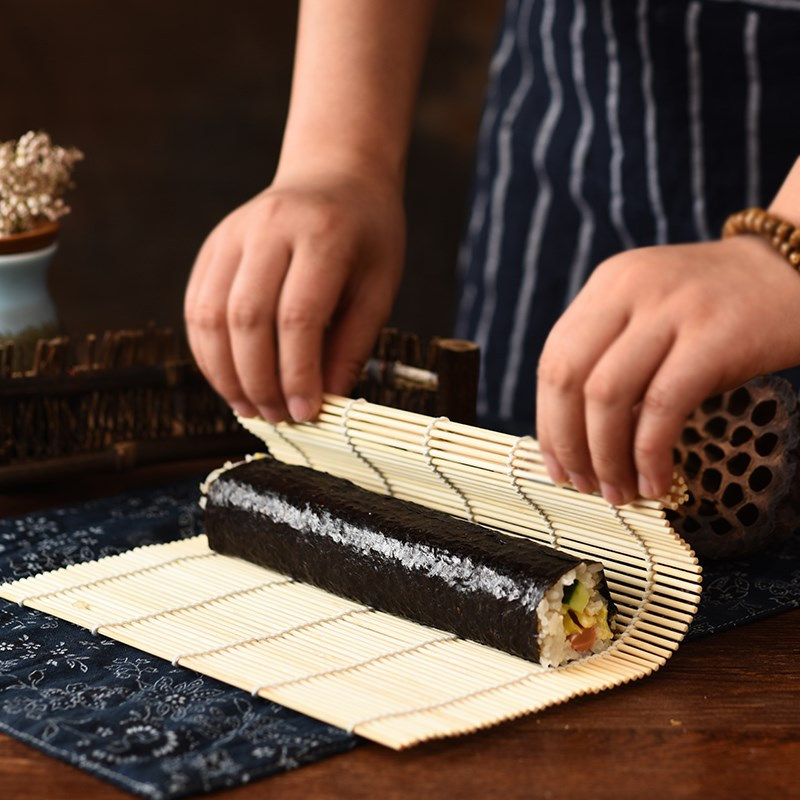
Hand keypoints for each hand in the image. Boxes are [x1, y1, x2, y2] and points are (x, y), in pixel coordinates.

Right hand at [184, 165, 404, 421]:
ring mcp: (233, 233)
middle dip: (258, 380)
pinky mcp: (213, 245)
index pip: (299, 317)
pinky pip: (196, 307)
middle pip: (247, 318)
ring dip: (225, 374)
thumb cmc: (368, 236)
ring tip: (251, 408)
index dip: (297, 373)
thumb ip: (352, 345)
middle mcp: (270, 227)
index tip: (305, 412)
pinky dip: (207, 352)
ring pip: (210, 315)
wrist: (335, 175)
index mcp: (323, 234)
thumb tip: (323, 403)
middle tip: (276, 417)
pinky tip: (229, 379)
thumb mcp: (379, 287)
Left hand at [536, 235, 799, 504]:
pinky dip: (649, 454)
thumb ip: (612, 354)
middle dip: (567, 442)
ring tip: (619, 492)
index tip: (555, 464)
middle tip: (583, 484)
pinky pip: (662, 407)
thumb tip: (576, 437)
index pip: (553, 359)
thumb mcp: (653, 311)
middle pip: (567, 377)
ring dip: (605, 457)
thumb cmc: (722, 309)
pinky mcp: (715, 338)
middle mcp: (631, 289)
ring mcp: (672, 310)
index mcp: (609, 284)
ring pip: (607, 396)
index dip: (547, 421)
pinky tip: (656, 481)